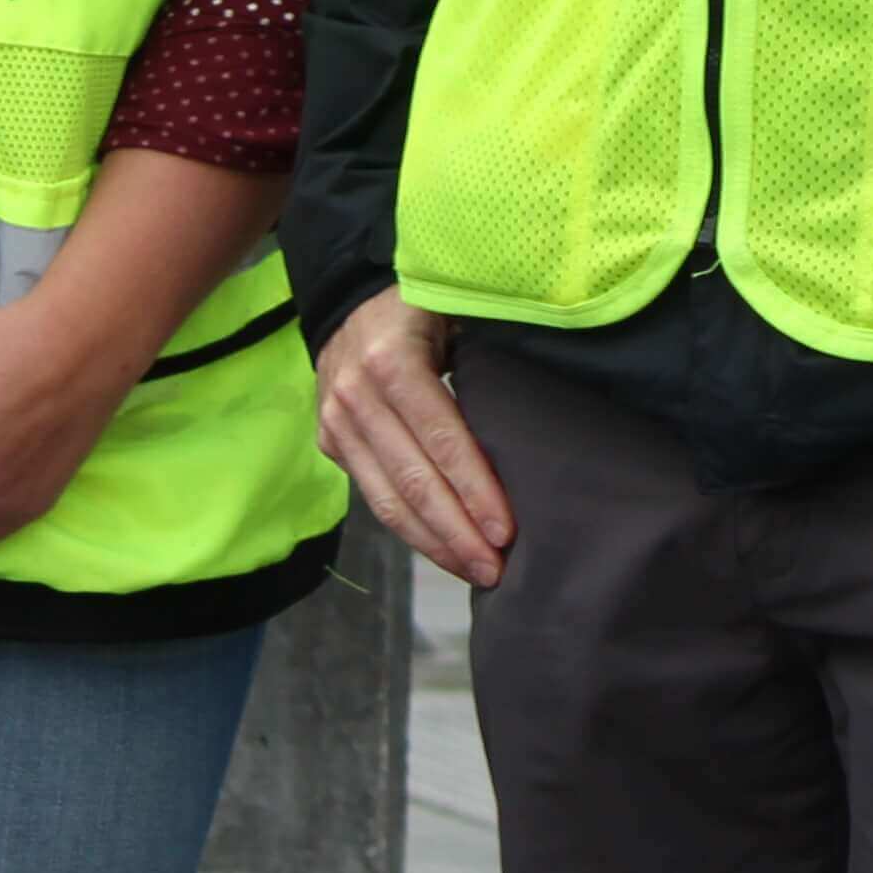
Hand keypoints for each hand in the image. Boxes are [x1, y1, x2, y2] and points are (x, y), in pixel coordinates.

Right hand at [315, 285, 513, 587]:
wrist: (347, 300)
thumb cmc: (423, 306)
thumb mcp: (456, 312)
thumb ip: (488, 354)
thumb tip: (541, 412)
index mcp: (393, 360)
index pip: (441, 437)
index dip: (474, 488)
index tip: (505, 531)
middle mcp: (356, 396)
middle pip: (412, 480)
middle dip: (457, 533)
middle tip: (497, 570)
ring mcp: (337, 423)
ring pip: (387, 500)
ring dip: (433, 544)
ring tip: (474, 572)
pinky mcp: (331, 443)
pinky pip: (374, 496)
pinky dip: (410, 528)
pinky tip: (443, 549)